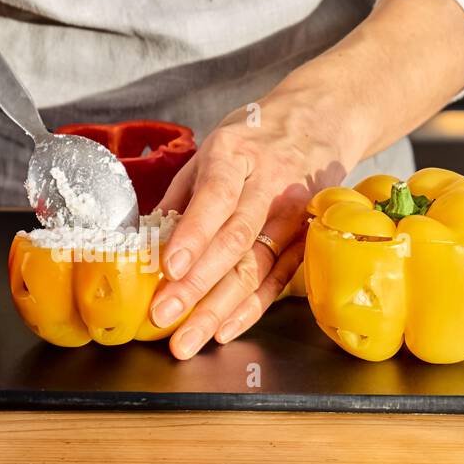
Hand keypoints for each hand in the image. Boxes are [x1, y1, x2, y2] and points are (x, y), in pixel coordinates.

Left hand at [148, 91, 349, 359]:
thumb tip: (145, 243)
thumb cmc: (253, 140)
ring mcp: (294, 215)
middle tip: (164, 316)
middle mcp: (271, 184)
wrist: (319, 124)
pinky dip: (249, 310)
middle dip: (197, 284)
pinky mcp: (306, 239)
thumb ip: (181, 197)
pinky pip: (277, 281)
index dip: (193, 235)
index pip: (215, 197)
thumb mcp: (210, 152)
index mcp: (236, 155)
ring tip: (187, 340)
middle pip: (236, 241)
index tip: (169, 267)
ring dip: (219, 310)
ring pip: (256, 269)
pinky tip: (223, 331)